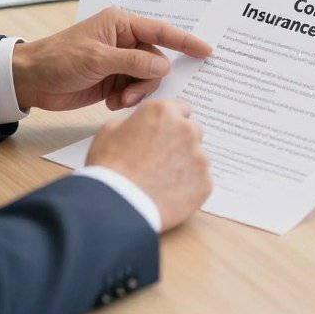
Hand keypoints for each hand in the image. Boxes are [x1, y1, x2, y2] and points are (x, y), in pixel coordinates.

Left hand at [11, 7, 212, 111]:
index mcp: (121, 24)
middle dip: (148, 80)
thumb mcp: (97, 59)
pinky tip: (111, 103)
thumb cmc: (58, 59)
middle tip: (130, 95)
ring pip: (147, 78)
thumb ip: (133, 63)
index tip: (206, 49)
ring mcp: (119, 62)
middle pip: (156, 60)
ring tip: (118, 101)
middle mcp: (124, 41)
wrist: (30, 81)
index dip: (185, 40)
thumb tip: (164, 66)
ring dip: (137, 92)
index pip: (160, 31)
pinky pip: (134, 90)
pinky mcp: (113, 81)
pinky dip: (127, 100)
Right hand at [87, 99, 211, 230]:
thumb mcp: (110, 131)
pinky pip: (200, 181)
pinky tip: (169, 195)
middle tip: (161, 159)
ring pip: (197, 157)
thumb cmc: (110, 167)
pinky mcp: (204, 183)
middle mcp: (186, 129)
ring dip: (185, 165)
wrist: (118, 205)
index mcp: (164, 112)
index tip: (165, 132)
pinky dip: (189, 188)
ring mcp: (199, 157)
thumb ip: (133, 123)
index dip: (171, 122)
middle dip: (180, 142)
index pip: (181, 108)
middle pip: (192, 131)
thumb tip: (140, 127)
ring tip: (162, 181)